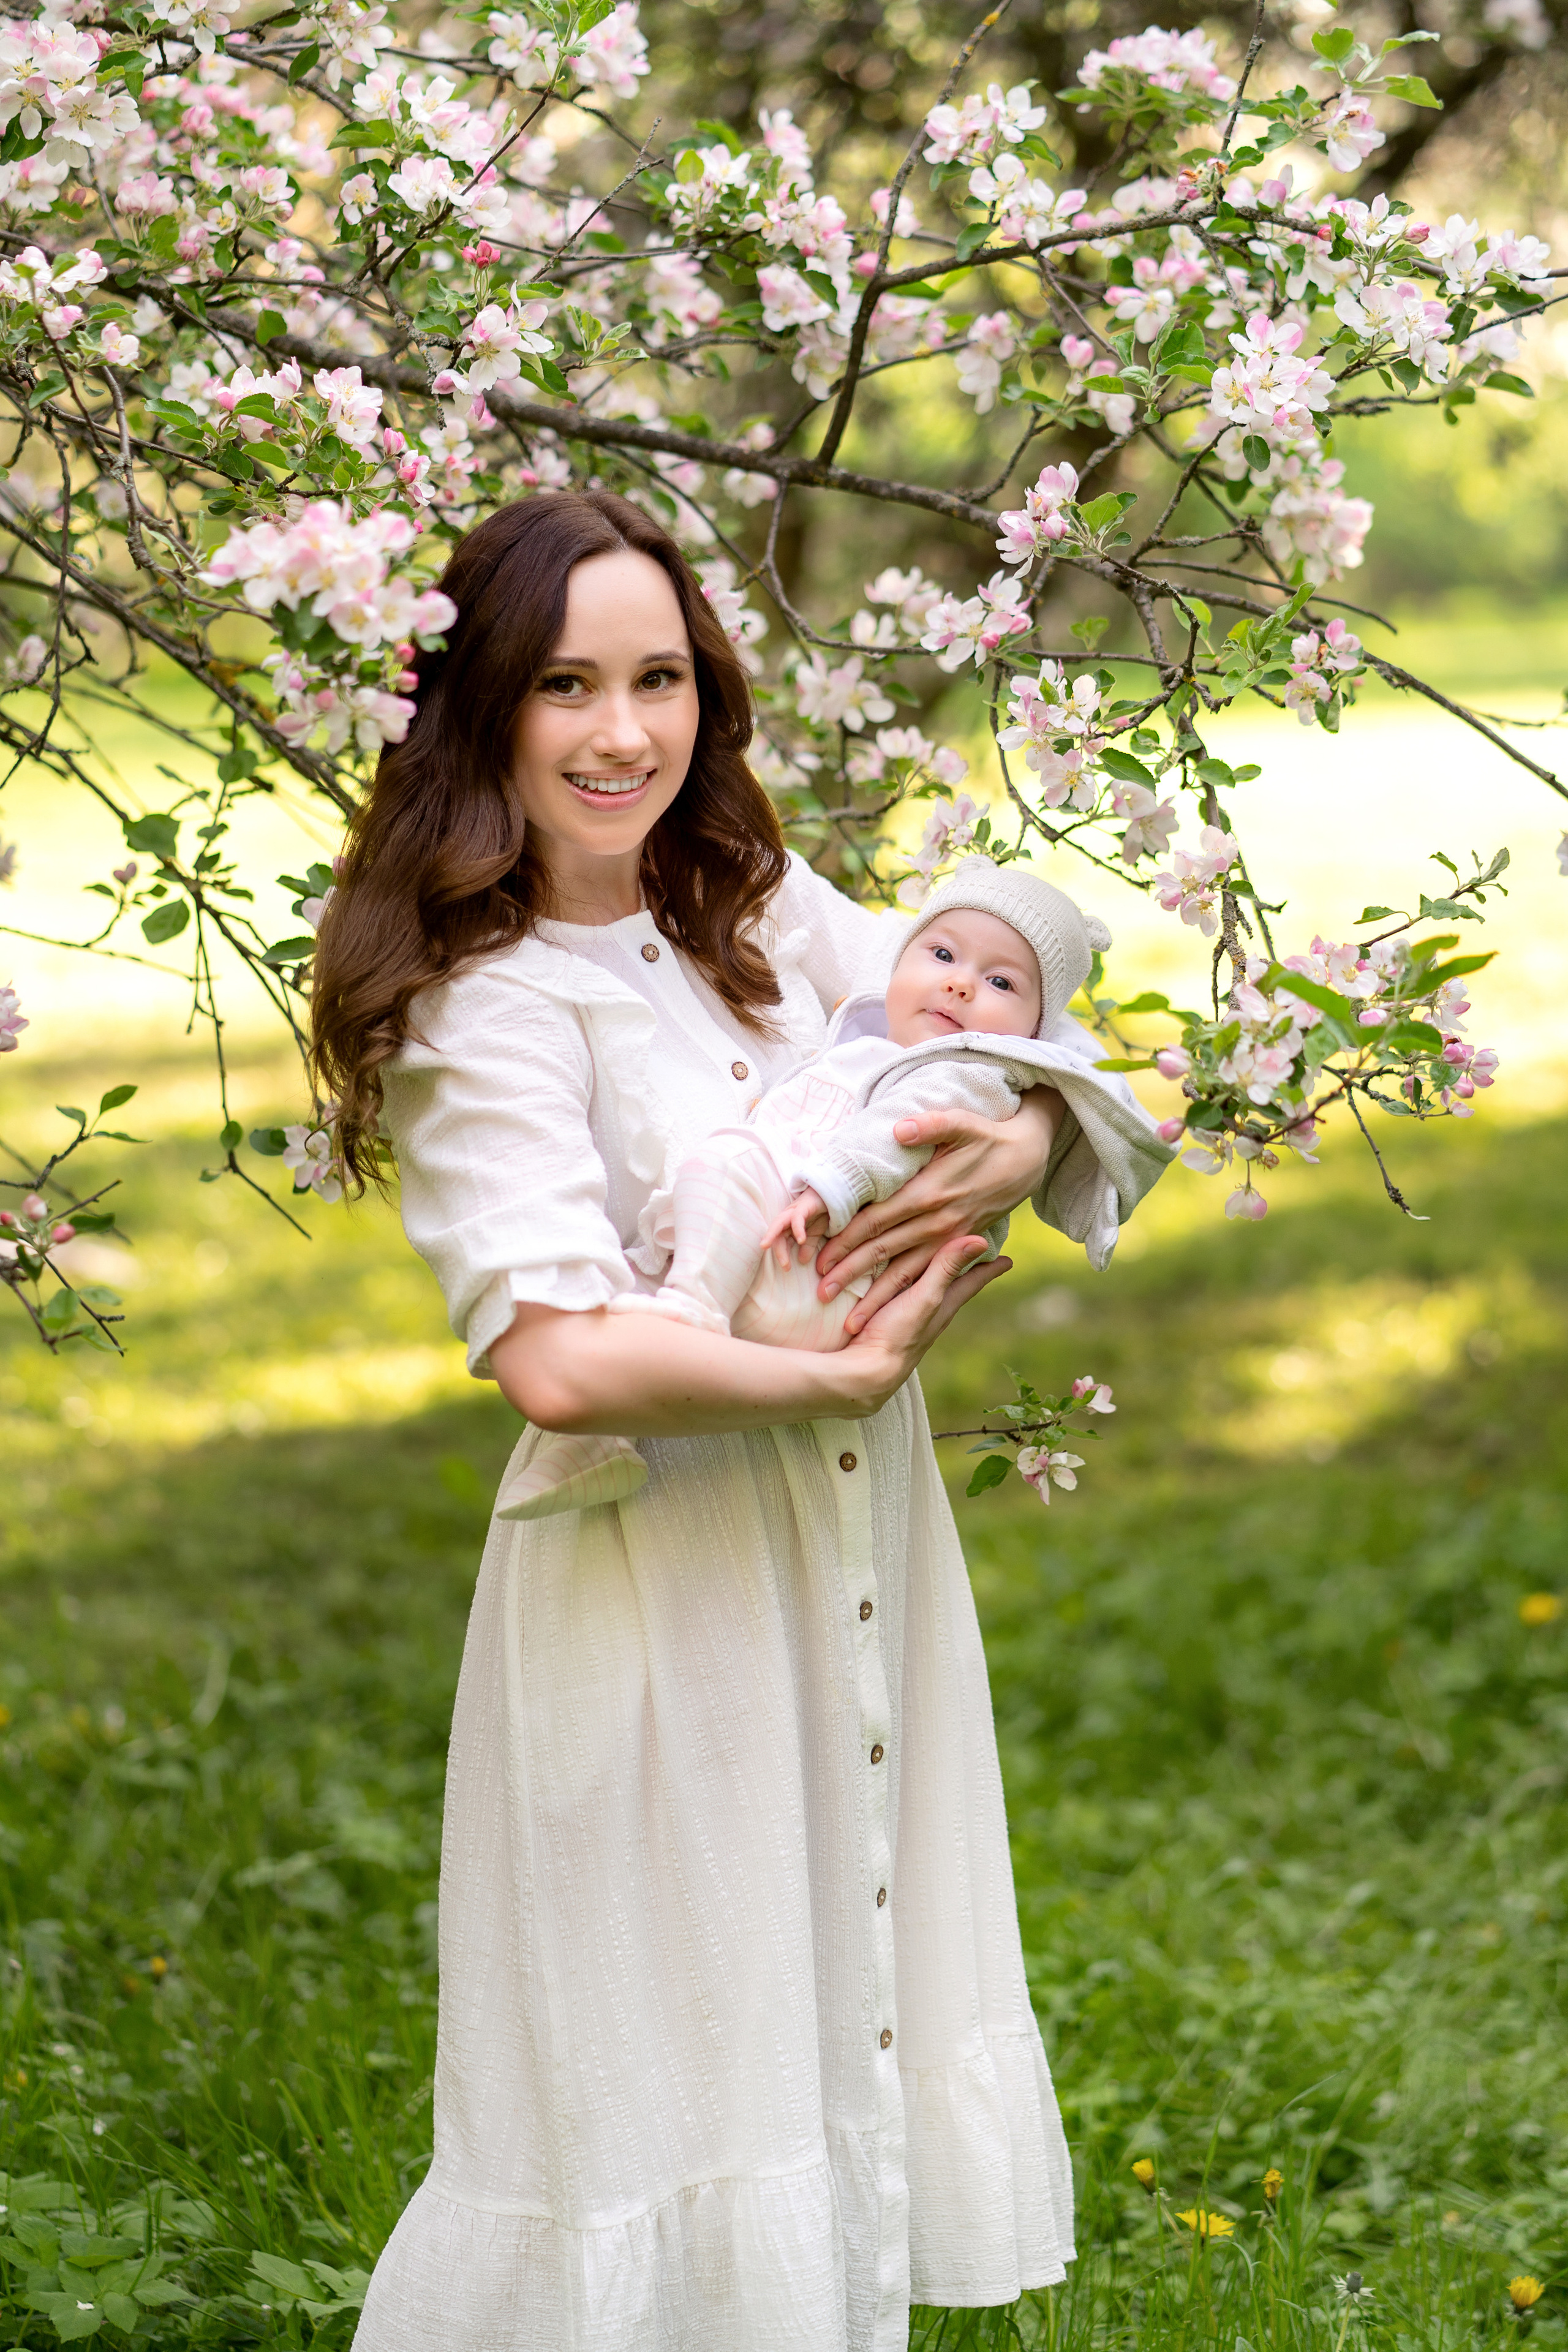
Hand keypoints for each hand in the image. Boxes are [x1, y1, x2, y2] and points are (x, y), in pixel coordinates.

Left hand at [758, 1186, 830, 1267]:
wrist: (833, 1194)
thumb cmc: (822, 1212)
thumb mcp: (816, 1233)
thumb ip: (808, 1246)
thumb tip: (802, 1261)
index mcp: (790, 1226)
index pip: (781, 1241)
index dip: (782, 1254)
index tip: (787, 1269)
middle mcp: (788, 1218)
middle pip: (777, 1234)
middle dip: (778, 1250)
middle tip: (785, 1266)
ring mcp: (795, 1210)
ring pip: (779, 1223)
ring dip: (772, 1235)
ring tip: (766, 1246)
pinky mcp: (804, 1205)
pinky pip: (797, 1217)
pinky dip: (798, 1228)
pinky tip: (801, 1239)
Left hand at [815, 1087, 1062, 1333]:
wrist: (1027, 1160)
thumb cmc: (990, 1137)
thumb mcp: (964, 1124)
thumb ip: (931, 1127)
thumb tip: (900, 1129)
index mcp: (929, 1194)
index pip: (876, 1221)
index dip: (845, 1240)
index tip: (819, 1257)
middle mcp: (937, 1222)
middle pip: (882, 1251)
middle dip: (850, 1274)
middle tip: (820, 1294)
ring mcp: (948, 1237)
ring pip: (902, 1272)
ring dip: (875, 1295)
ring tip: (848, 1319)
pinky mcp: (957, 1245)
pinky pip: (925, 1272)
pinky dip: (904, 1293)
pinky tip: (885, 1308)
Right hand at [829, 1231, 1014, 1415]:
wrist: (864, 1370)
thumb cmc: (898, 1335)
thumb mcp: (925, 1297)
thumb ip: (946, 1269)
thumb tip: (981, 1240)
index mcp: (943, 1304)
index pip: (971, 1282)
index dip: (989, 1269)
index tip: (1008, 1260)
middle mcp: (929, 1310)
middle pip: (952, 1285)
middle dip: (964, 1268)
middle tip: (977, 1253)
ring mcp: (908, 1317)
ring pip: (927, 1290)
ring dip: (935, 1275)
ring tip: (941, 1263)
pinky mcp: (885, 1319)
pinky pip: (901, 1295)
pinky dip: (906, 1283)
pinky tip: (900, 1282)